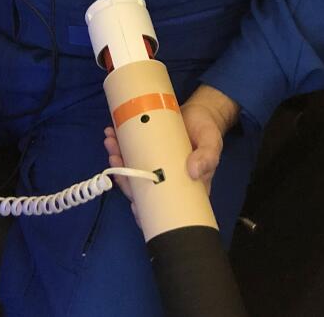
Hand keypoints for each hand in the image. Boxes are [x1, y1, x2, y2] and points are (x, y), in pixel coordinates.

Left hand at [103, 85, 238, 221]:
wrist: (200, 111)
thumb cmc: (207, 131)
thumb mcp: (212, 143)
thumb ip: (207, 158)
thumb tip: (193, 172)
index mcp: (182, 188)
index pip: (162, 208)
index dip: (146, 211)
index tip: (134, 205)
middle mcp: (164, 180)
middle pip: (140, 189)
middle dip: (124, 178)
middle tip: (115, 159)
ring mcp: (153, 165)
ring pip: (131, 171)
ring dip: (117, 159)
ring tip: (111, 142)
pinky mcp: (147, 150)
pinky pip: (130, 153)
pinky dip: (119, 145)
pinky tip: (112, 134)